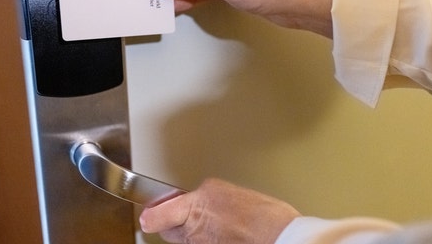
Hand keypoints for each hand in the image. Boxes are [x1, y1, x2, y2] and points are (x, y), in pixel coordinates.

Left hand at [139, 178, 300, 243]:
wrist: (283, 238)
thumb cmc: (268, 218)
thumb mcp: (233, 193)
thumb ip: (210, 196)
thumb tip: (202, 202)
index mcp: (201, 200)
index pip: (159, 213)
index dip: (153, 215)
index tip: (148, 216)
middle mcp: (196, 224)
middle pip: (170, 228)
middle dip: (174, 222)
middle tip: (190, 217)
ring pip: (186, 241)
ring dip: (195, 235)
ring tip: (221, 229)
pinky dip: (209, 242)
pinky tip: (227, 237)